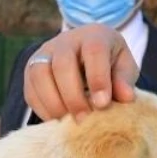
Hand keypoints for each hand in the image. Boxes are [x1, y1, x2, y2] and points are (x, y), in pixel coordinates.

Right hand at [24, 24, 138, 120]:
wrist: (86, 57)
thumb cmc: (110, 64)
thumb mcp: (124, 67)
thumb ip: (125, 80)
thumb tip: (126, 97)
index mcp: (94, 36)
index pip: (94, 51)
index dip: (98, 79)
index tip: (102, 104)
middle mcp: (65, 41)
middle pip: (62, 64)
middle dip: (73, 96)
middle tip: (84, 120)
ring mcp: (44, 54)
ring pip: (39, 74)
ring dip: (53, 102)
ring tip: (68, 121)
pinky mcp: (30, 71)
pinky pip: (30, 90)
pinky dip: (42, 108)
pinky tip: (57, 120)